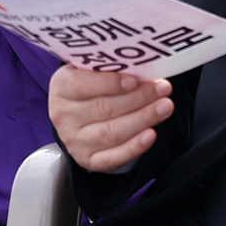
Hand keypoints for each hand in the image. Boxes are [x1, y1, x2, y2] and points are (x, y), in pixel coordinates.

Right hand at [48, 65, 174, 172]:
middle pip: (103, 108)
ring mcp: (74, 140)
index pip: (81, 85)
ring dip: (143, 119)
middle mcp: (63, 115)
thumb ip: (108, 68)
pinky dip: (134, 147)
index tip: (135, 80)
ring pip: (111, 132)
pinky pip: (113, 157)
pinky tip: (150, 134)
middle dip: (138, 98)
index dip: (109, 83)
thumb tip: (140, 65)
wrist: (78, 115)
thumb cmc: (90, 87)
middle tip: (162, 89)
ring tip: (164, 107)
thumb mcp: (91, 71)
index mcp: (61, 87)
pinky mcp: (87, 159)